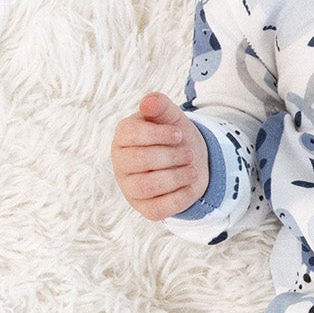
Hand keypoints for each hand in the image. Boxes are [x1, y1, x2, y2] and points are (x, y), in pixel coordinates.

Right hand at [111, 92, 208, 219]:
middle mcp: (121, 163)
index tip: (179, 134)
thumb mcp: (170, 116)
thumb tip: (148, 103)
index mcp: (123, 137)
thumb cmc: (174, 136)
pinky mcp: (145, 208)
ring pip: (147, 186)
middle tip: (190, 153)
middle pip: (140, 161)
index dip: (158, 134)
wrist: (191, 160)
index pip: (132, 135)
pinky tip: (190, 185)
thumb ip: (159, 105)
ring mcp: (130, 188)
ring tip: (192, 169)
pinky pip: (158, 209)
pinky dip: (180, 197)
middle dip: (171, 156)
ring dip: (176, 177)